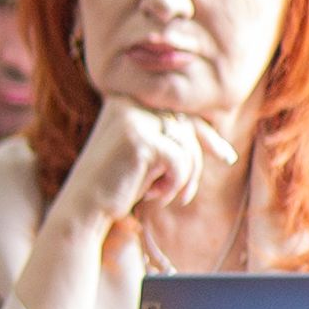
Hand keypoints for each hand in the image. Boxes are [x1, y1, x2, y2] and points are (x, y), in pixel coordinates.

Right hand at [60, 98, 242, 248]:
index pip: (179, 112)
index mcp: (125, 100)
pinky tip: (154, 196)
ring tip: (165, 196)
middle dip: (195, 163)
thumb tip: (211, 129)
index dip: (206, 136)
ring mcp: (132, 119)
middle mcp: (128, 103)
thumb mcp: (142, 152)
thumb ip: (165, 134)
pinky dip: (176, 184)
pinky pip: (181, 160)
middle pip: (186, 127)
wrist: (82, 209)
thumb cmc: (114, 184)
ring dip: (185, 177)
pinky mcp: (139, 141)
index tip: (226, 158)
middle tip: (186, 194)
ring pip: (187, 144)